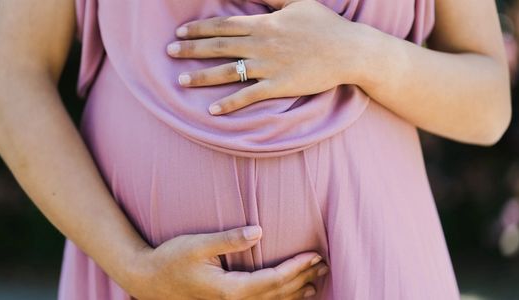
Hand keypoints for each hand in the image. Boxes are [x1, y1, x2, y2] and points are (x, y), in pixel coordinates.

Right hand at [125, 225, 328, 298]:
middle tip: (324, 264)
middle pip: (277, 294)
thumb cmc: (170, 259)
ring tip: (316, 282)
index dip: (296, 268)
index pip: (273, 281)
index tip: (314, 255)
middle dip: (302, 279)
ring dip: (295, 293)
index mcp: (229, 289)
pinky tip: (288, 295)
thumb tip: (259, 231)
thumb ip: (229, 239)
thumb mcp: (197, 245)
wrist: (147, 281)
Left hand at [166, 0, 369, 114]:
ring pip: (228, 71)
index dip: (199, 28)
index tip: (179, 32)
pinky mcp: (279, 86)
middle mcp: (261, 44)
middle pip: (218, 46)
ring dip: (202, 75)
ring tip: (180, 80)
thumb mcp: (297, 2)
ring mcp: (269, 66)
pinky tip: (211, 110)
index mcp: (264, 24)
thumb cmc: (325, 25)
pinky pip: (249, 95)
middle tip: (169, 52)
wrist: (349, 50)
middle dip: (191, 49)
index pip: (223, 25)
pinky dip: (230, 103)